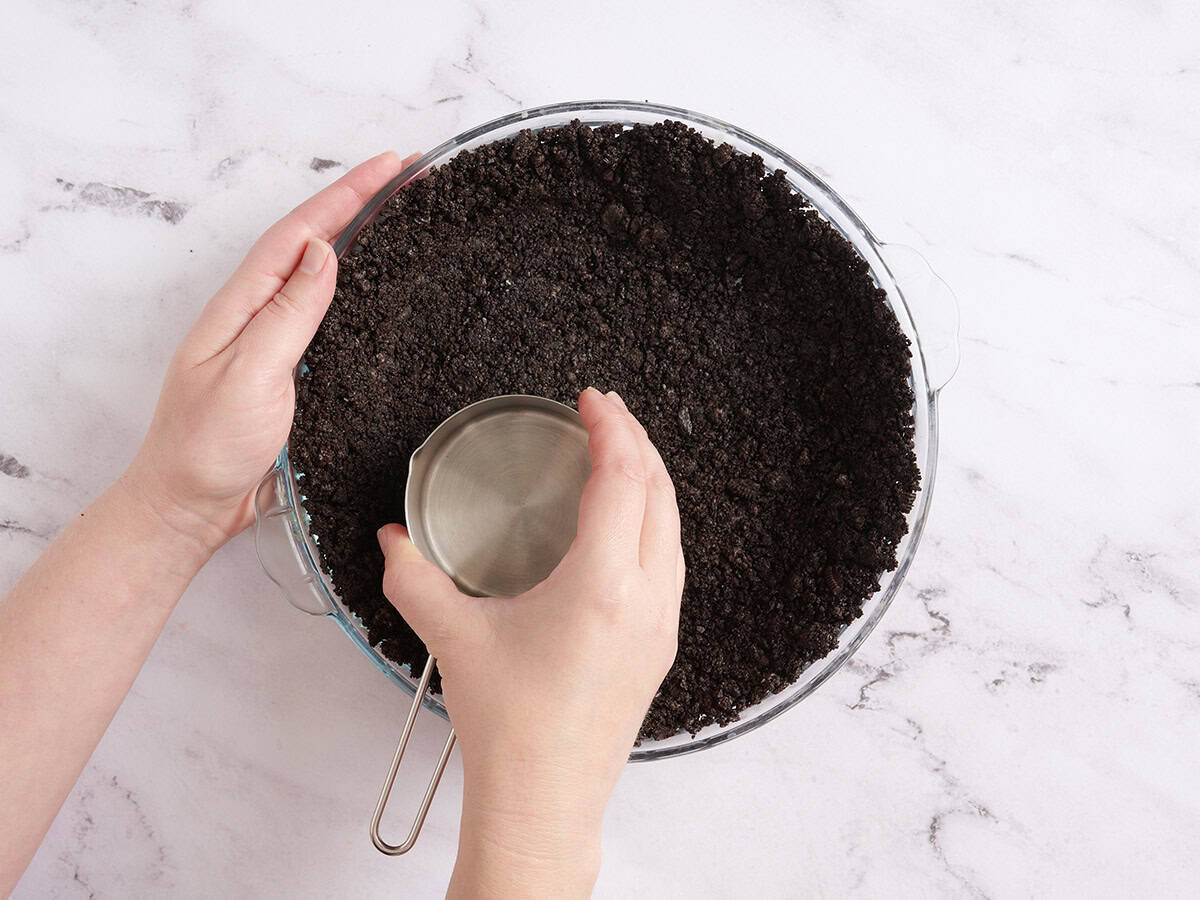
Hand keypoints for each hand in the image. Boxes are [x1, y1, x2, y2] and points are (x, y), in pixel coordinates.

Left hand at [124, 152, 411, 554]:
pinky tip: (375, 288)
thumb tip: (323, 251)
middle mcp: (255, 313)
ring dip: (359, 239)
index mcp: (241, 305)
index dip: (346, 194)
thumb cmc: (207, 445)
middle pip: (310, 241)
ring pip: (319, 274)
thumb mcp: (250, 374)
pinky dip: (354, 289)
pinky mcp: (288, 370)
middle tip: (406, 177)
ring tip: (400, 214)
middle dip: (357, 202)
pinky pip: (325, 315)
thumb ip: (288, 313)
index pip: (300, 232)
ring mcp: (271, 341)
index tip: (391, 165)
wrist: (190, 504)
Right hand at [378, 388, 683, 896]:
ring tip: (620, 454)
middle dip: (637, 441)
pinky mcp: (659, 646)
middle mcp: (645, 598)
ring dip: (651, 480)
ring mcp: (660, 624)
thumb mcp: (454, 638)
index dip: (611, 428)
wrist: (545, 801)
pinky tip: (627, 522)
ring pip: (673, 527)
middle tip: (606, 413)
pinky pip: (671, 561)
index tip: (593, 399)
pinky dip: (654, 521)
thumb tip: (392, 541)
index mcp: (602, 585)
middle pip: (659, 493)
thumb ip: (414, 579)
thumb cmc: (510, 728)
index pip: (622, 479)